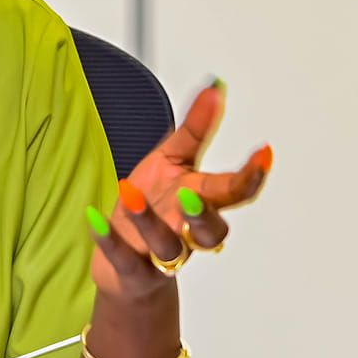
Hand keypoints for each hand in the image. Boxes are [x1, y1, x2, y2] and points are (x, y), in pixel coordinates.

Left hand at [87, 81, 271, 301]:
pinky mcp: (130, 269)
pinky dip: (109, 240)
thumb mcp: (172, 160)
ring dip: (151, 222)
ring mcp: (159, 254)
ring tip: (130, 191)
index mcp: (202, 202)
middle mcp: (186, 232)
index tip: (263, 153)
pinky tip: (94, 220)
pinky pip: (123, 257)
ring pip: (166, 247)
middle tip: (193, 194)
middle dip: (206, 215)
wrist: (126, 264)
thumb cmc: (154, 207)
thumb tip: (215, 88)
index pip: (234, 192)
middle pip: (210, 231)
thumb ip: (196, 128)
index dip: (250, 176)